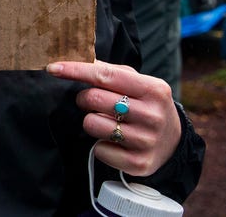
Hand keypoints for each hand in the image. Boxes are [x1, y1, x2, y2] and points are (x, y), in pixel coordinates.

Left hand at [47, 60, 181, 175]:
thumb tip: (80, 61)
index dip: (75, 70)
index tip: (52, 68)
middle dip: (83, 98)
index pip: (105, 75)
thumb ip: (111, 71)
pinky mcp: (139, 163)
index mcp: (153, 89)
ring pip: (92, 124)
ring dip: (91, 122)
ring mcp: (147, 141)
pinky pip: (99, 150)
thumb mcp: (139, 83)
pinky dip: (100, 145)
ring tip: (105, 121)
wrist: (173, 142)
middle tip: (90, 101)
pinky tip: (114, 142)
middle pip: (94, 99)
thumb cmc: (146, 105)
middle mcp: (153, 115)